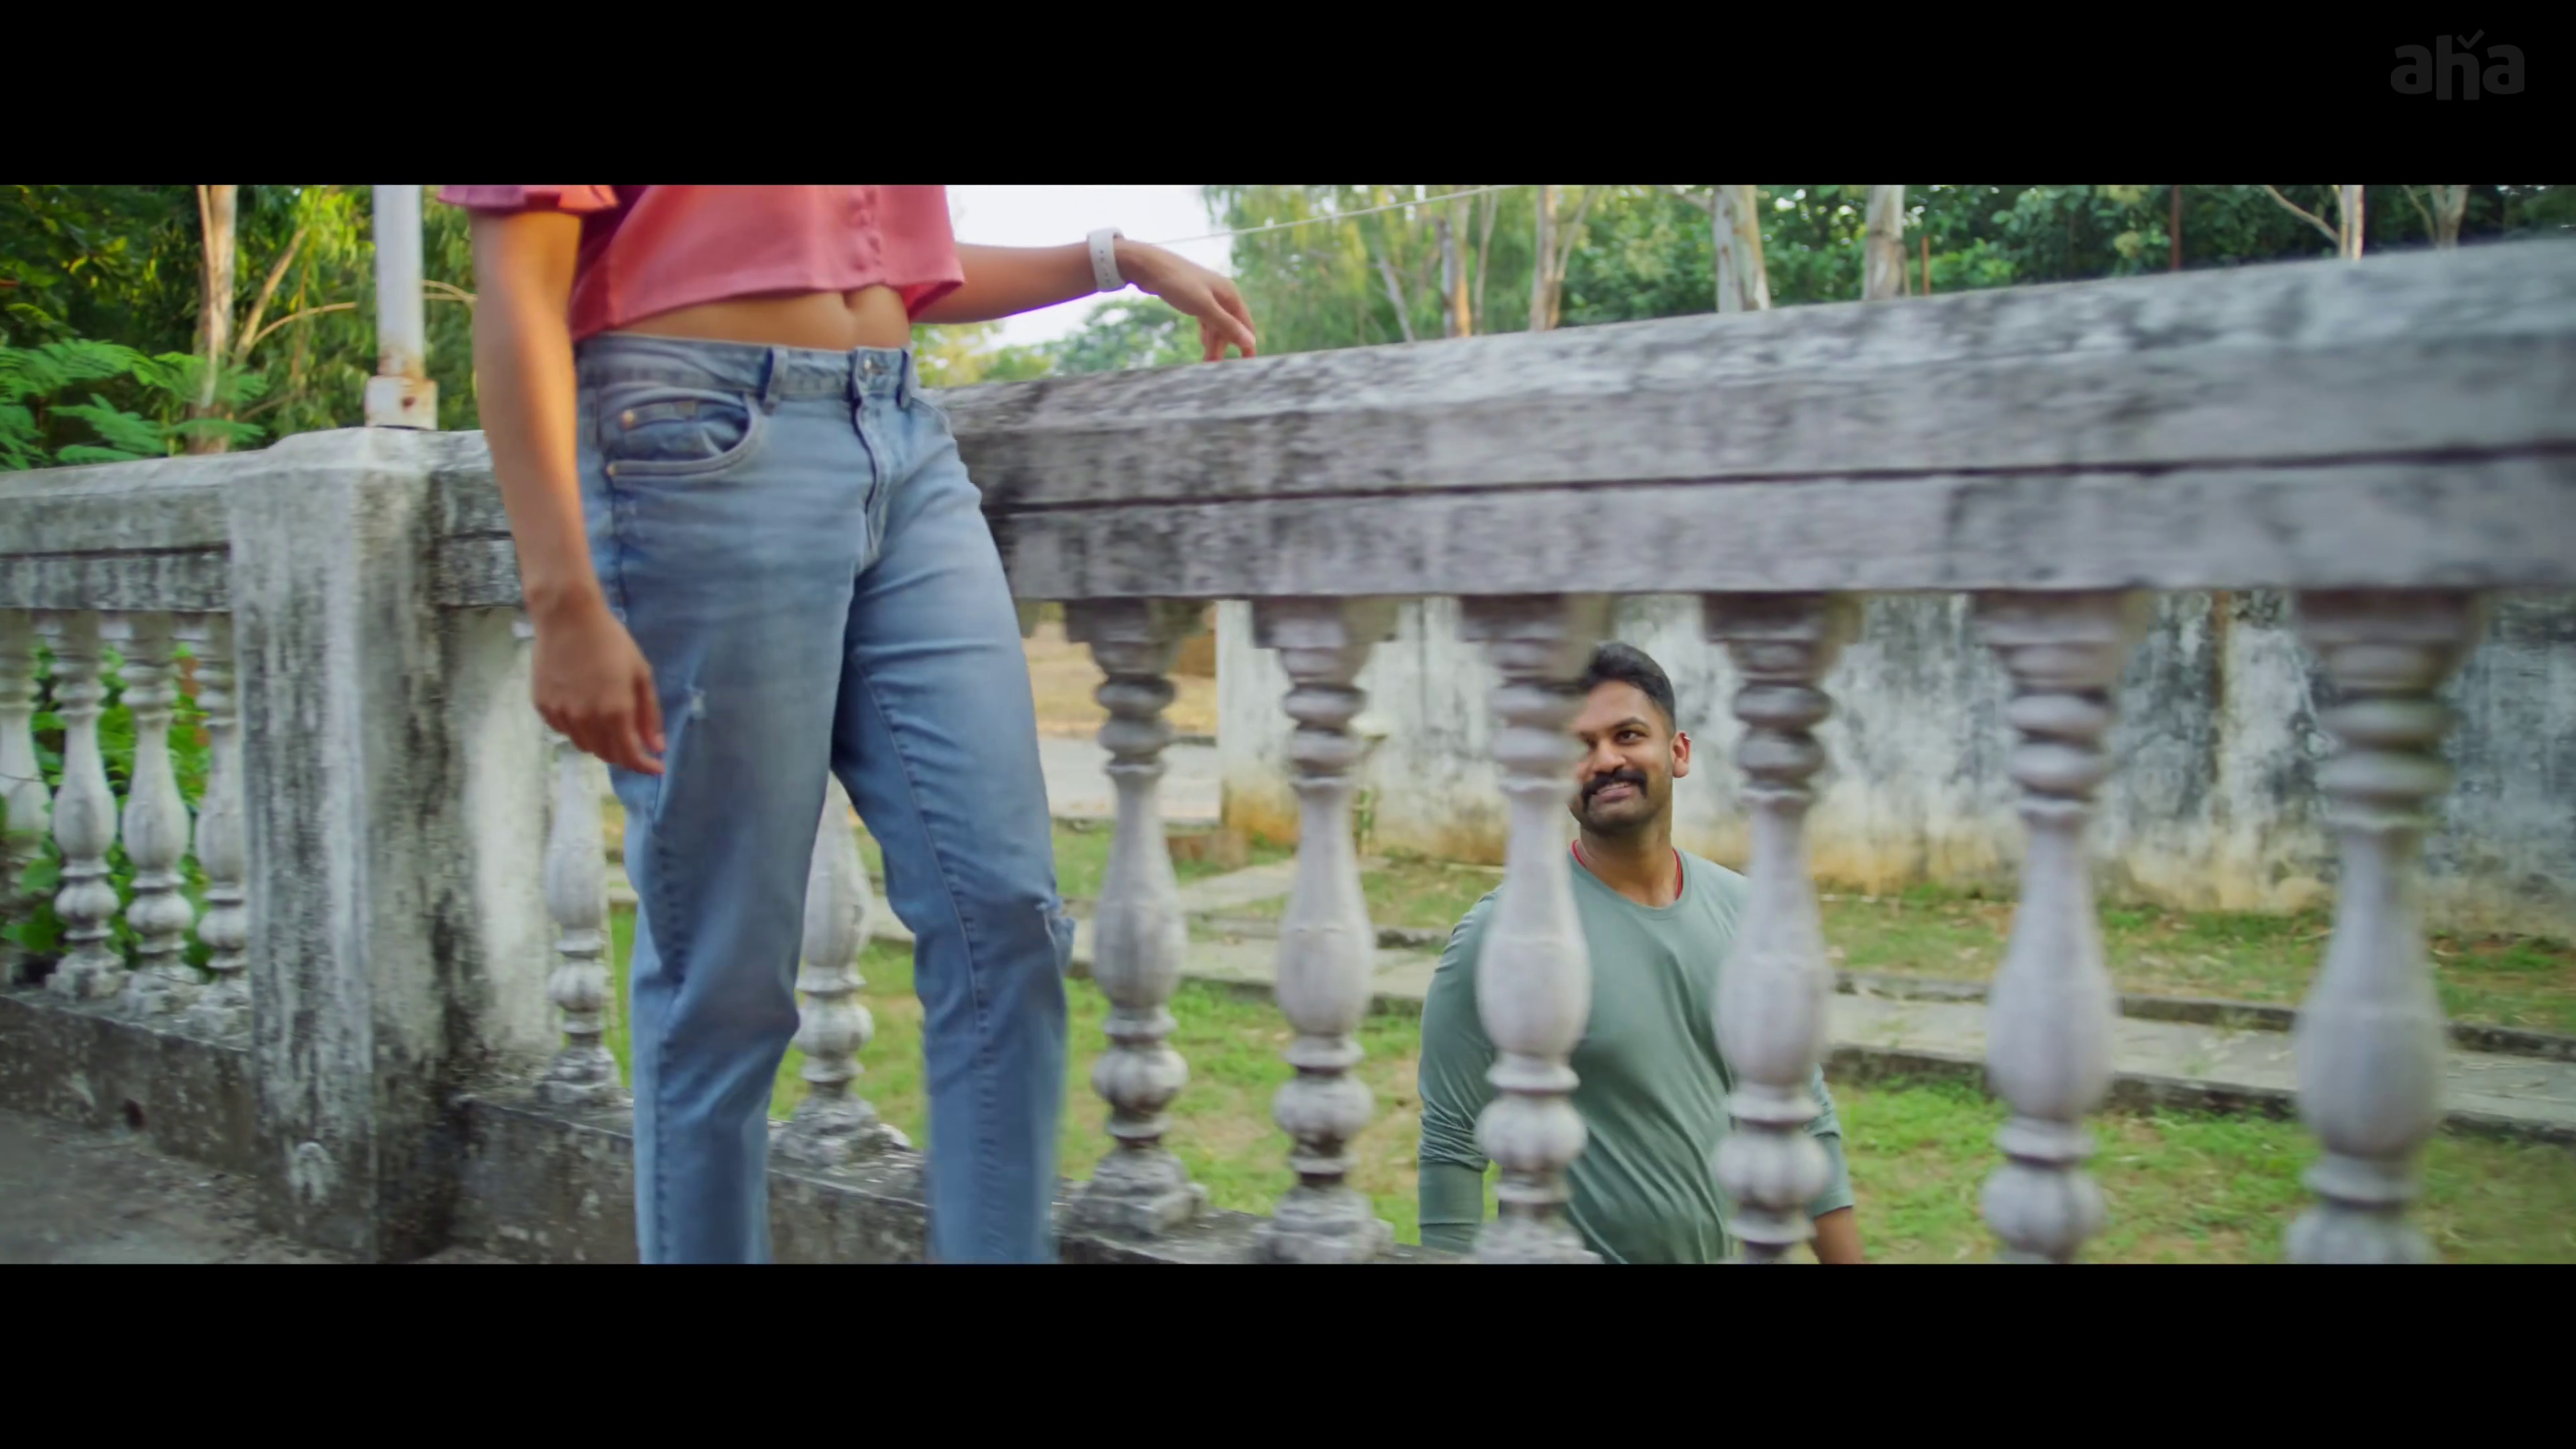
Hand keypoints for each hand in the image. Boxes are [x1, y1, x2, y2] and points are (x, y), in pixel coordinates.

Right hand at [531, 591, 664, 775]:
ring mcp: (561, 714)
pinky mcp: (543, 706)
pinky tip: (583, 708)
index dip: (645, 766)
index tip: (656, 768)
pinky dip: (578, 728)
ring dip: (600, 742)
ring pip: (584, 745)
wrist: (567, 618)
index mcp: (615, 712)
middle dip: (624, 754)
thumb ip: (649, 715)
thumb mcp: (641, 675)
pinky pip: (564, 730)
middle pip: (606, 755)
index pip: (630, 756)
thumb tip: (656, 747)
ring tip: (608, 721)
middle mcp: (586, 719)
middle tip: (634, 742)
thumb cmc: (611, 642)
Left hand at [1115, 239, 1257, 361]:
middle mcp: (1223, 294)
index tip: (1246, 365)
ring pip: (1217, 324)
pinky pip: (1206, 319)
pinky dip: (1206, 332)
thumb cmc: (1179, 284)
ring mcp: (1208, 295)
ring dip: (1213, 343)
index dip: (1247, 344)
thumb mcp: (1204, 307)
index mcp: (1230, 295)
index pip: (1245, 324)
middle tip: (1214, 367)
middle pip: (1230, 326)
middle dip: (1224, 347)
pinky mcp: (1194, 297)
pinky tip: (1203, 343)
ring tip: (1205, 362)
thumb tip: (1250, 343)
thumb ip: (1227, 325)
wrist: (1150, 266)